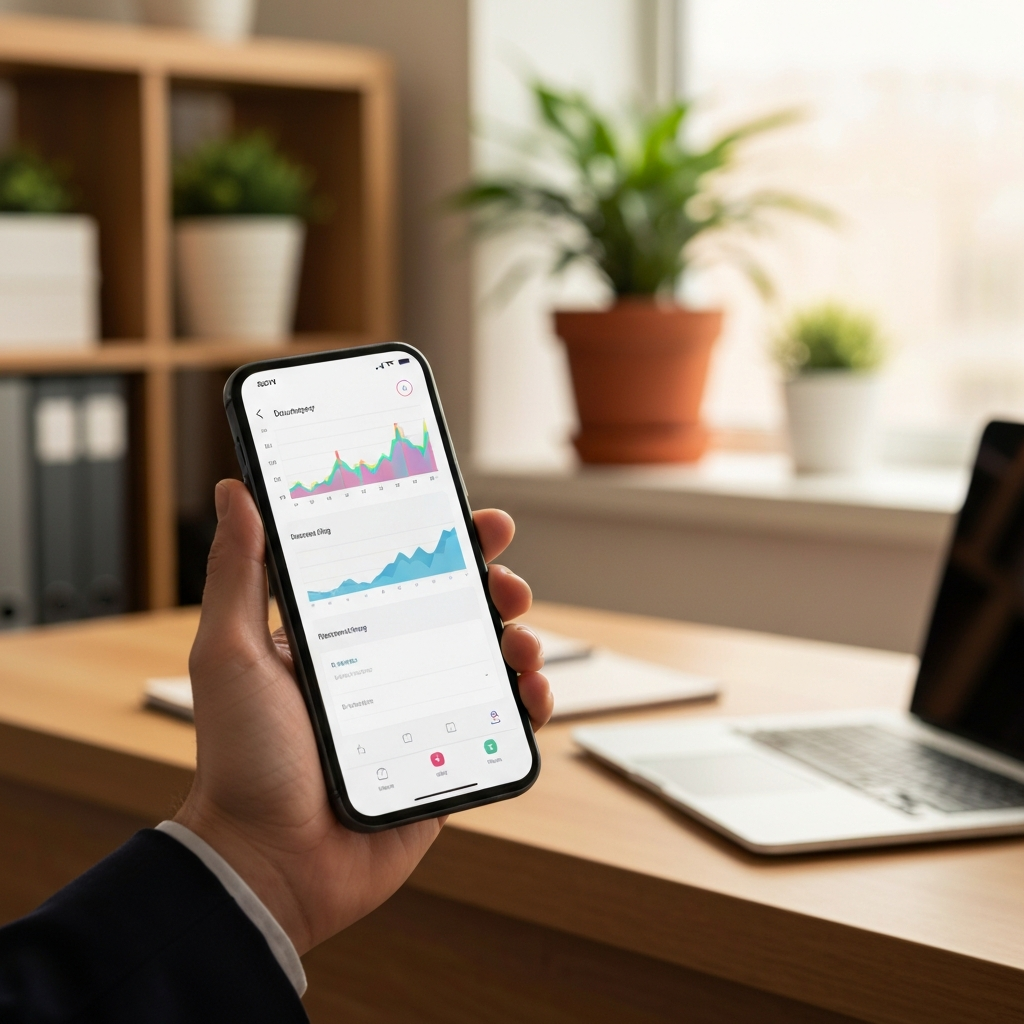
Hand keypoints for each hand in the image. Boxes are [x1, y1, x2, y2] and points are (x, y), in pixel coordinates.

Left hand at [175, 479, 551, 954]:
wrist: (266, 864)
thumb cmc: (241, 760)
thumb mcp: (231, 653)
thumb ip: (239, 573)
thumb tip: (236, 494)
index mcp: (341, 637)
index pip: (401, 572)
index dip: (444, 543)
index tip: (475, 521)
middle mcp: (384, 669)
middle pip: (456, 611)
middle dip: (493, 586)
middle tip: (506, 582)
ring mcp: (418, 715)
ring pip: (486, 662)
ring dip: (519, 640)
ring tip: (521, 641)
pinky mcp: (444, 761)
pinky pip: (499, 725)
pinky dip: (527, 703)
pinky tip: (530, 690)